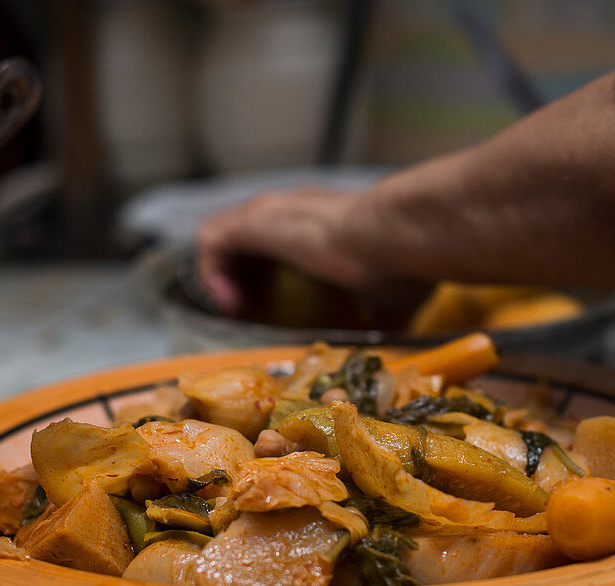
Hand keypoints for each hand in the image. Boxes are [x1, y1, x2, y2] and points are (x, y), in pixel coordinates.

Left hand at [195, 188, 384, 314]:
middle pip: (249, 240)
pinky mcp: (255, 220)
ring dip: (225, 275)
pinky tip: (232, 302)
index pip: (283, 243)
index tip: (275, 312)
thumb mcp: (389, 297)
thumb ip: (379, 315)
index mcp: (324, 224)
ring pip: (227, 237)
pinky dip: (212, 271)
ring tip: (238, 309)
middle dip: (244, 278)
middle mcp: (295, 210)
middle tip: (254, 313)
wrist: (397, 237)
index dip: (270, 278)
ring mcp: (273, 211)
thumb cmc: (402, 263)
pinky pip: (212, 240)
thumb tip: (386, 344)